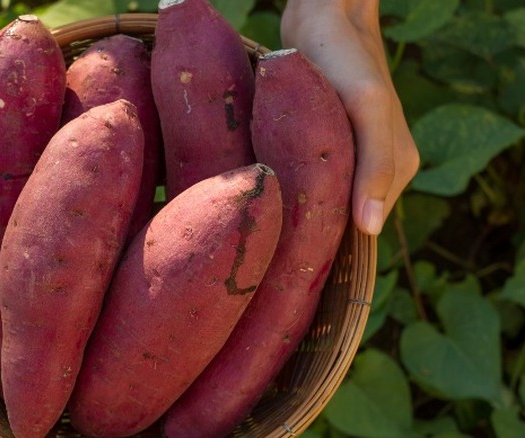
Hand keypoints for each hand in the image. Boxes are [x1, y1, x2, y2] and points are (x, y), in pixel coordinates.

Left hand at [280, 0, 419, 234]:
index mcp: (396, 171)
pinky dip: (291, 187)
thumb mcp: (366, 108)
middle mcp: (375, 171)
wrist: (322, 19)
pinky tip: (269, 193)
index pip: (363, 231)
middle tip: (271, 239)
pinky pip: (310, 180)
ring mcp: (350, 159)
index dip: (331, 244)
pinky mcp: (326, 146)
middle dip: (311, 228)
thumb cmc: (347, 61)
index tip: (294, 257)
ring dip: (298, 209)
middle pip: (342, 219)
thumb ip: (376, 165)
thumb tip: (370, 228)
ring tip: (267, 219)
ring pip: (323, 201)